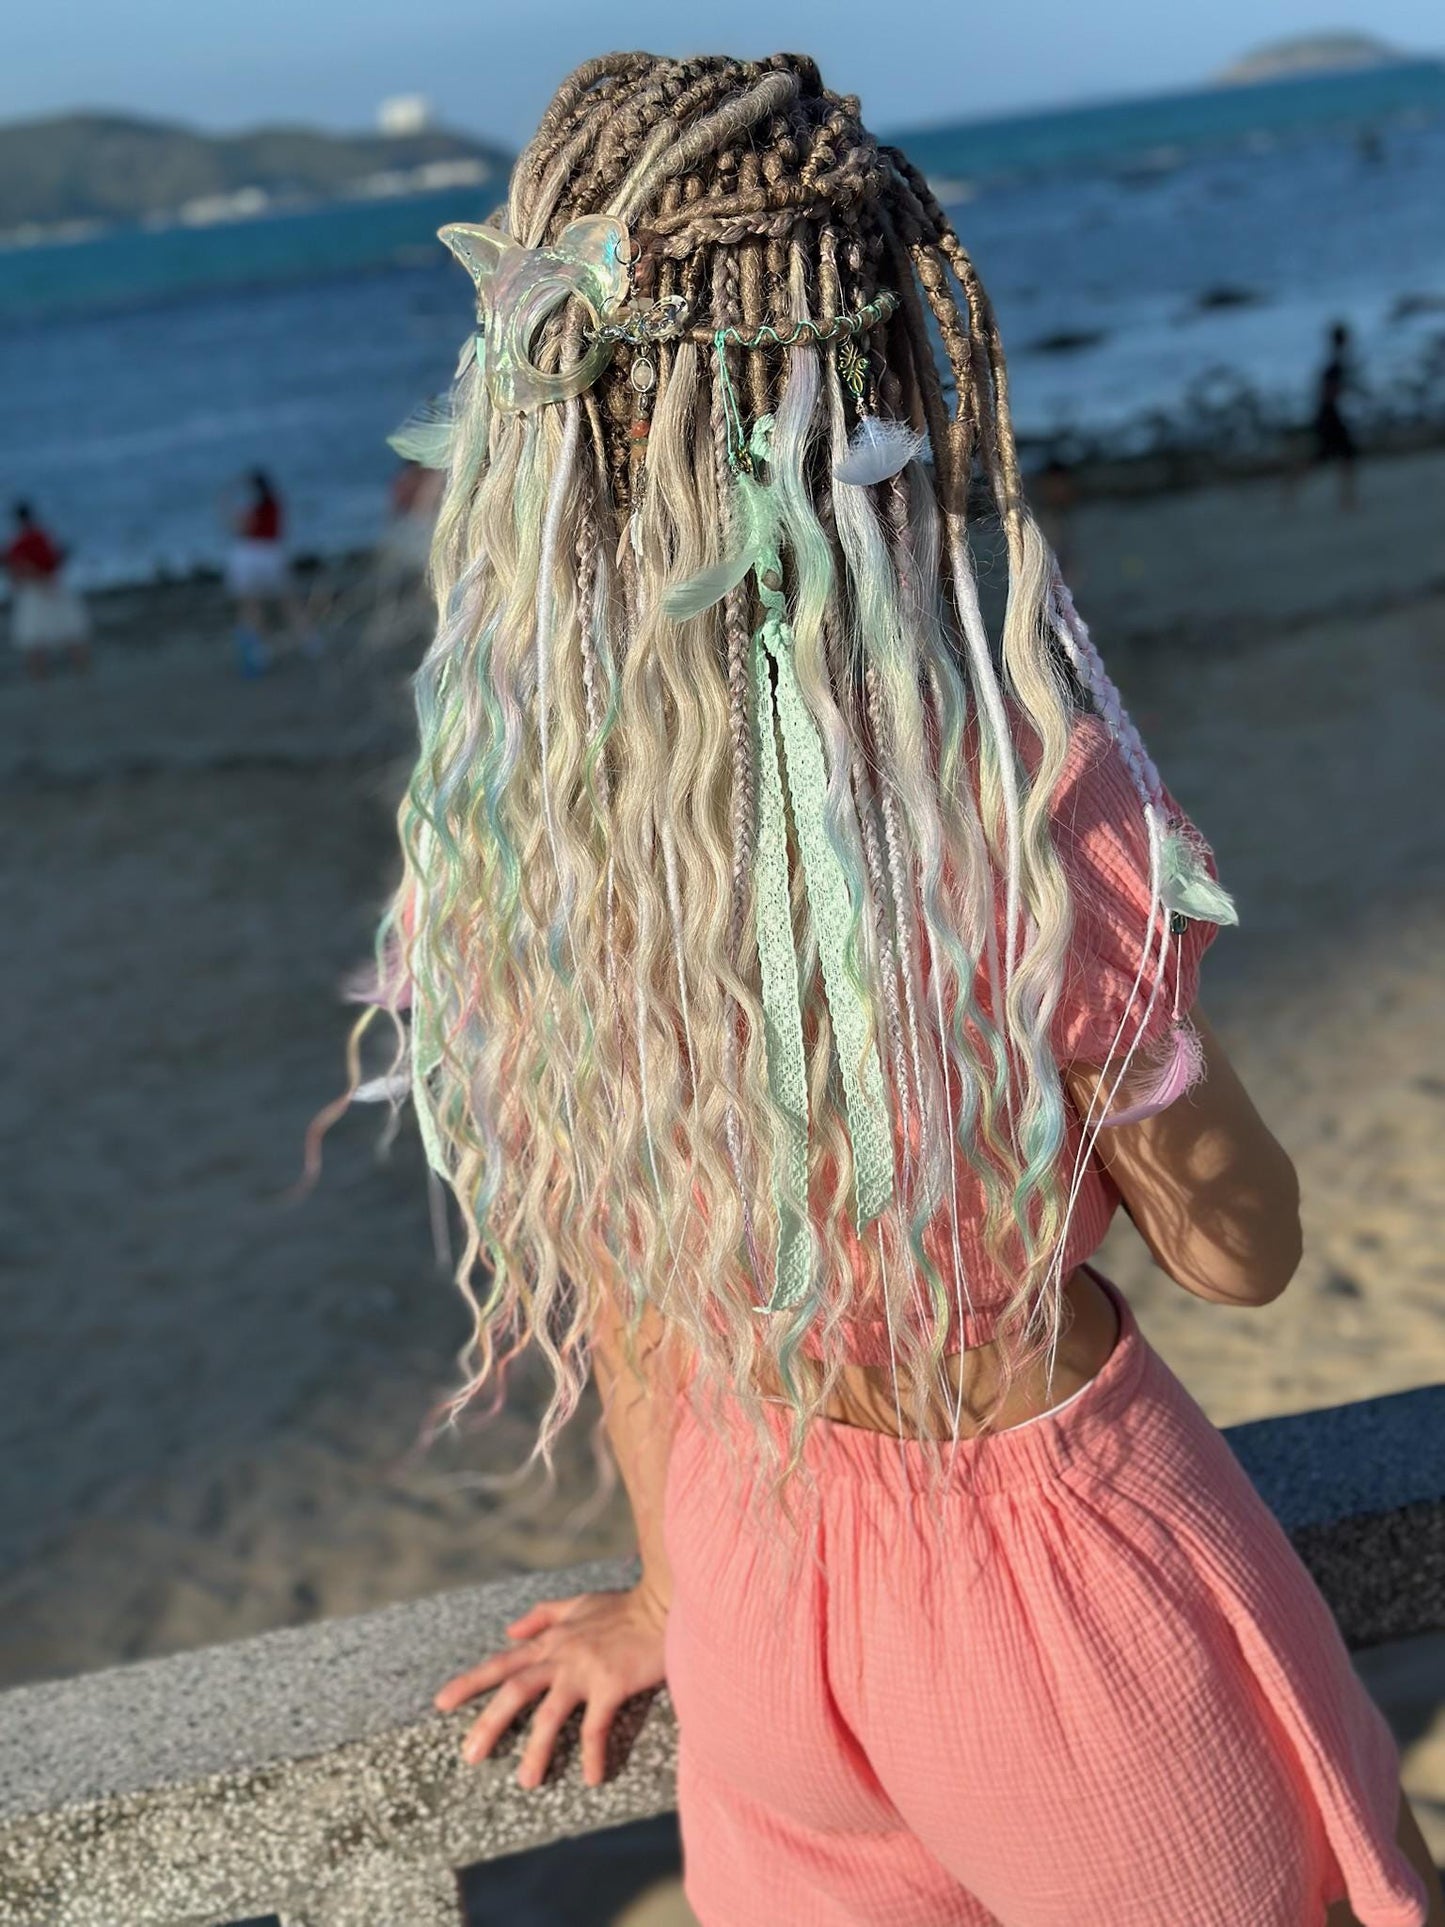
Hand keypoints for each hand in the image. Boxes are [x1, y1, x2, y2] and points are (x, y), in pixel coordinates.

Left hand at [434, 1582, 668, 1789]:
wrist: (664, 1603)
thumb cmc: (626, 1606)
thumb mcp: (579, 1603)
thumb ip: (544, 1614)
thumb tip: (511, 1630)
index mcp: (551, 1639)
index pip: (502, 1661)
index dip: (470, 1682)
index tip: (441, 1703)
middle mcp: (561, 1654)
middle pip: (515, 1689)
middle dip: (488, 1723)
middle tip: (469, 1756)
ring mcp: (585, 1669)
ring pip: (549, 1714)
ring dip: (536, 1750)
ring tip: (526, 1782)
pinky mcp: (612, 1684)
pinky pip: (596, 1725)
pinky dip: (592, 1753)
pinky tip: (592, 1778)